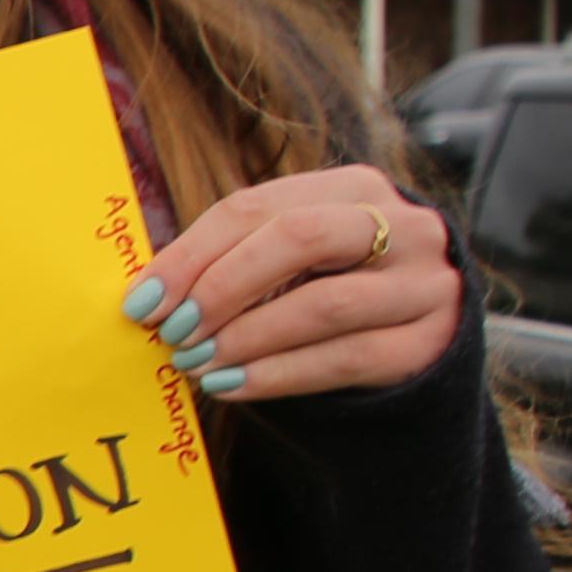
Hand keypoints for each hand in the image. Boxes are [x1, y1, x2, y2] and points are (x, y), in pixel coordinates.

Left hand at [130, 164, 461, 404]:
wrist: (420, 329)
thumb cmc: (333, 285)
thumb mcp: (293, 258)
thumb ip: (234, 259)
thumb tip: (149, 294)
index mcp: (353, 187)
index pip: (256, 207)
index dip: (191, 253)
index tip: (143, 300)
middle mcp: (402, 225)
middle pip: (300, 239)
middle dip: (223, 286)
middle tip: (174, 330)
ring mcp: (423, 283)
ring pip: (324, 306)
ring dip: (246, 338)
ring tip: (196, 363)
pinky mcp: (428, 342)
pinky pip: (345, 359)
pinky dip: (278, 376)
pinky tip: (232, 384)